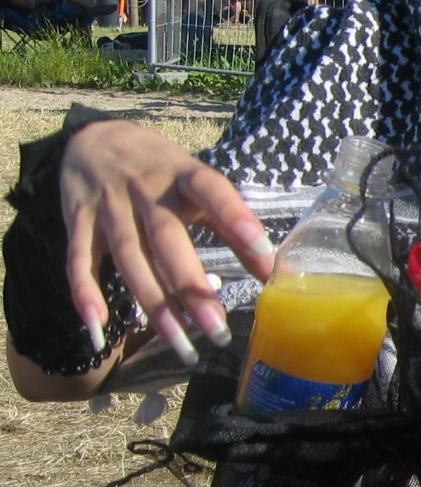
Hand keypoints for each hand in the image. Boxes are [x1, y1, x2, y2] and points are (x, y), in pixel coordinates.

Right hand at [61, 119, 274, 364]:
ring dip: (153, 302)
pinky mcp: (78, 221)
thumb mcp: (196, 185)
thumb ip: (232, 225)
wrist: (92, 139)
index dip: (234, 216)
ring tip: (181, 343)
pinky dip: (85, 291)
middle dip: (190, 285)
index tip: (263, 250)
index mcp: (182, 173)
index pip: (210, 189)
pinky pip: (79, 259)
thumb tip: (273, 269)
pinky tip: (100, 327)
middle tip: (217, 328)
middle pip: (166, 238)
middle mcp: (144, 188)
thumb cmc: (160, 171)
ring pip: (128, 256)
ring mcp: (107, 205)